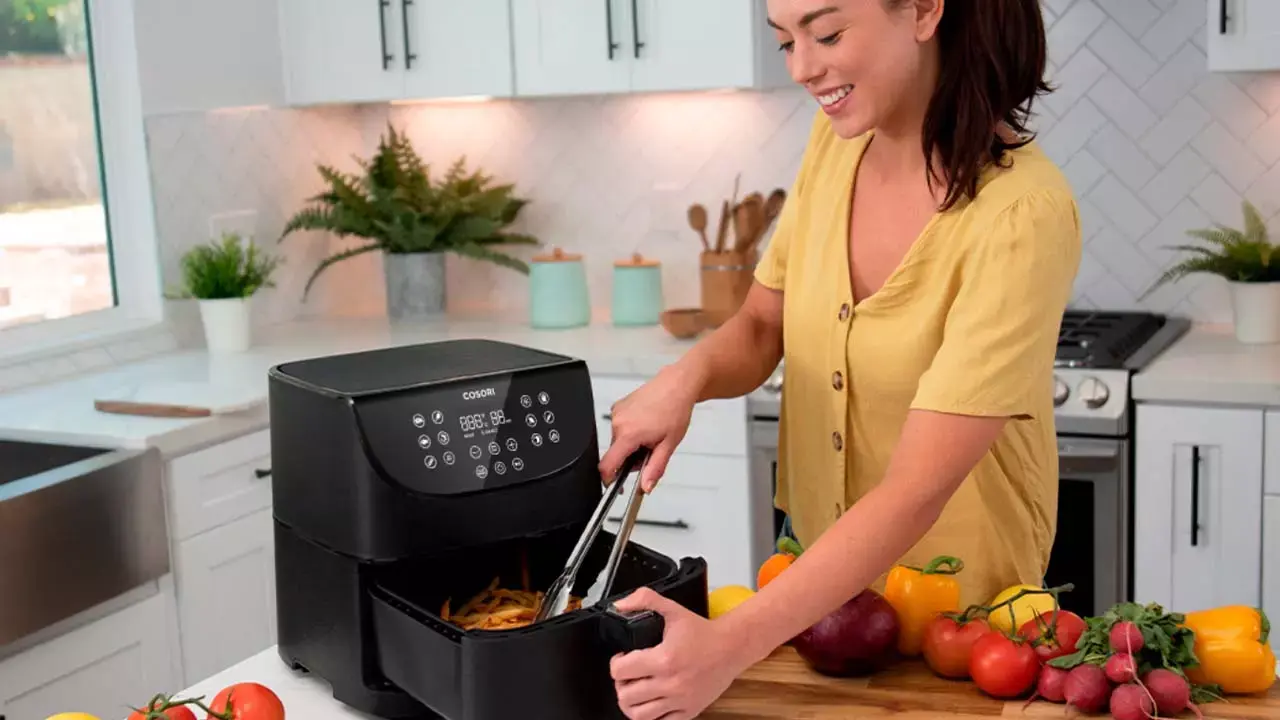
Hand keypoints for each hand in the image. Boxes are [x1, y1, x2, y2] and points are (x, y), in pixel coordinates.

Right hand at [598, 366, 699, 490]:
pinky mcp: (618, 407)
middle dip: (631, 459)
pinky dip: (630, 433)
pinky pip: (619, 428)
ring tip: (652, 434)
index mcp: (628, 434)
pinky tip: (646, 425)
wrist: (677, 385)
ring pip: (618, 441)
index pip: (607, 465)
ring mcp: (616, 413)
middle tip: (651, 450)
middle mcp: (618, 423)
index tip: (617, 485)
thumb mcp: (669, 444)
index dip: (610, 480)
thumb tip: (646, 487)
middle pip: (615, 454)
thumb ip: (655, 468)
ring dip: (632, 445)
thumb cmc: (675, 409)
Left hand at [609, 588, 748, 719]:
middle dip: (621, 684)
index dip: (616, 664)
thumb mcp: (672, 609)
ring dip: (631, 703)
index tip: (622, 659)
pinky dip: (651, 715)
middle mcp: (671, 684)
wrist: (731, 647)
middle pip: (626, 696)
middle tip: (628, 676)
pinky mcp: (690, 711)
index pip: (620, 671)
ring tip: (635, 691)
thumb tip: (620, 605)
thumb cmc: (703, 632)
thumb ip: (644, 599)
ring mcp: (680, 701)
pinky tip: (652, 702)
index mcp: (664, 660)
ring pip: (639, 715)